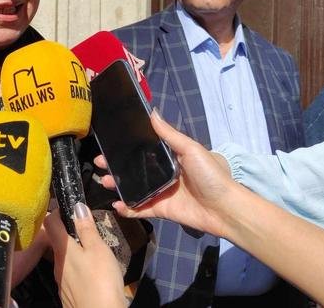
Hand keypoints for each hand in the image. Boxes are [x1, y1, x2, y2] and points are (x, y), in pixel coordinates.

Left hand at [46, 203, 125, 307]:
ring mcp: (61, 281)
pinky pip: (69, 275)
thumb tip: (77, 206)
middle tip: (86, 229)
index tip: (69, 208)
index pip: (50, 223)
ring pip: (64, 260)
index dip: (57, 211)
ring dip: (74, 252)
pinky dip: (77, 268)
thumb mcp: (98, 249)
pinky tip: (90, 273)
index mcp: (62, 250)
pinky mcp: (67, 294)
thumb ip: (87, 229)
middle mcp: (56, 264)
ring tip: (91, 250)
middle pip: (57, 242)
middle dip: (68, 233)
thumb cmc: (101, 280)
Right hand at [95, 112, 234, 237]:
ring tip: (104, 181)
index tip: (109, 145)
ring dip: (118, 186)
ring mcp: (161, 193)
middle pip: (135, 170)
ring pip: (134, 189)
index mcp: (171, 158)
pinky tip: (116, 205)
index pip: (144, 151)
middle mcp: (163, 174)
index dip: (126, 149)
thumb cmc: (210, 175)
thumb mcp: (191, 149)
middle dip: (116, 167)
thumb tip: (152, 112)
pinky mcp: (161, 210)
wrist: (224, 208)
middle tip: (99, 164)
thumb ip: (169, 135)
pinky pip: (140, 209)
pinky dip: (128, 208)